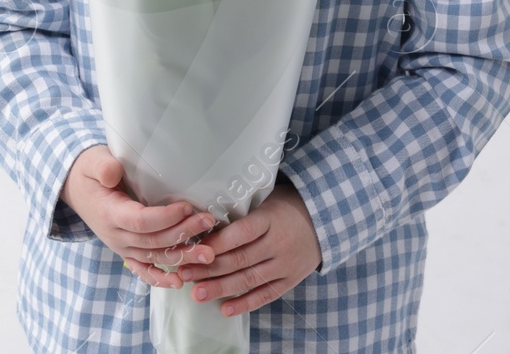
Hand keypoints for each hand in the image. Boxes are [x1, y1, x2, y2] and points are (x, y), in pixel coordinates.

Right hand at [61, 145, 217, 276]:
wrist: (75, 190)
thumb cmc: (89, 172)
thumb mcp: (92, 162)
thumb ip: (102, 167)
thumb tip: (112, 173)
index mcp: (110, 214)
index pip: (141, 221)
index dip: (165, 218)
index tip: (187, 207)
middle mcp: (116, 236)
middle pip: (153, 241)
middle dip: (183, 233)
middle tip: (208, 222)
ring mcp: (122, 247)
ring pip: (154, 257)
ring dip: (182, 257)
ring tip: (209, 253)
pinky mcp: (127, 252)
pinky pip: (143, 271)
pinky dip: (160, 278)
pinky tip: (180, 281)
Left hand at [128, 177, 321, 317]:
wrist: (325, 220)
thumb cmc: (286, 206)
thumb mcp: (267, 200)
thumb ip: (241, 211)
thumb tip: (204, 220)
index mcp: (270, 219)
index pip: (242, 232)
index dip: (218, 242)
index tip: (195, 248)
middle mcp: (278, 244)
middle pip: (240, 259)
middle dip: (209, 268)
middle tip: (183, 273)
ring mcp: (285, 264)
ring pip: (249, 279)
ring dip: (220, 288)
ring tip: (196, 293)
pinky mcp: (290, 280)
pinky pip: (265, 295)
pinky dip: (244, 303)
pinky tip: (224, 309)